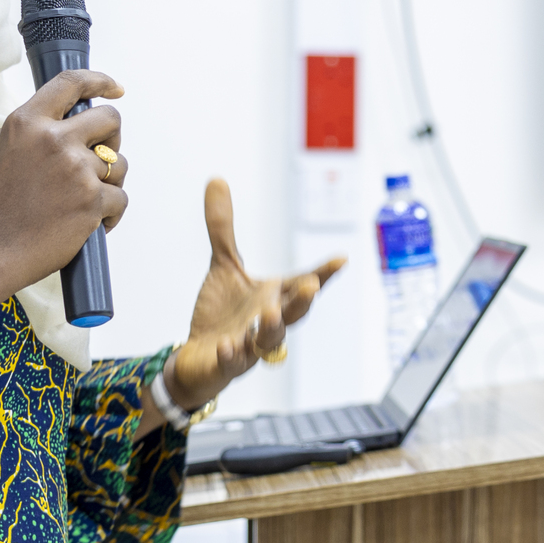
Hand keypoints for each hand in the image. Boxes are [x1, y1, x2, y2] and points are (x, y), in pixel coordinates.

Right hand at [0, 69, 129, 351]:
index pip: (72, 84)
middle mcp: (55, 140)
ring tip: (86, 199)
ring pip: (119, 164)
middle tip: (99, 157)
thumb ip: (15, 131)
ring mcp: (77, 170)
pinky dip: (111, 213)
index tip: (114, 89)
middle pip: (109, 119)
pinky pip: (120, 198)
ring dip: (109, 181)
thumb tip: (42, 123)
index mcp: (27, 123)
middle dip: (111, 137)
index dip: (100, 81)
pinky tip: (93, 223)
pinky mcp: (92, 202)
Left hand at [162, 179, 343, 414]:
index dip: (324, 274)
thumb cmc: (223, 314)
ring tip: (267, 313)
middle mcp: (269, 322)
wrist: (201, 358)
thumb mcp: (223, 265)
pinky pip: (233, 362)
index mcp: (275, 297)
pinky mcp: (227, 364)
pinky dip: (232, 355)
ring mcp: (251, 346)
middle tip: (310, 286)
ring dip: (270, 328)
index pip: (303, 284)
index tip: (342, 259)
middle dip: (303, 301)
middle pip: (294, 314)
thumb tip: (216, 178)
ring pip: (269, 341)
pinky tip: (226, 345)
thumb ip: (223, 226)